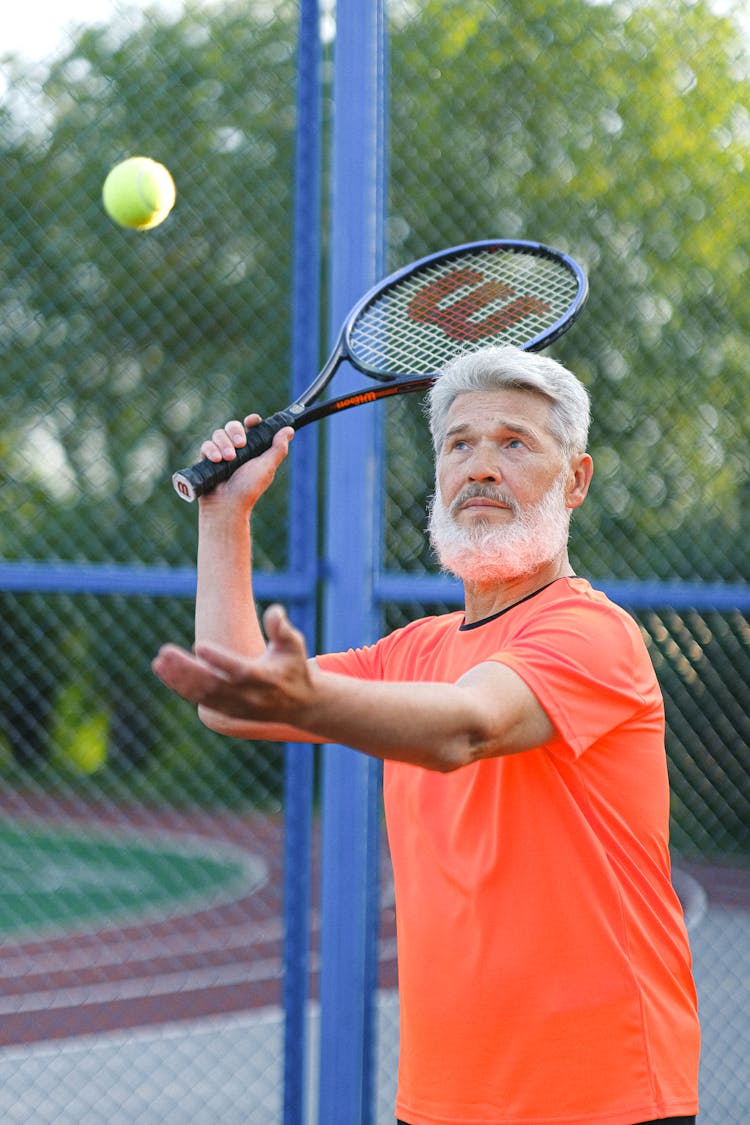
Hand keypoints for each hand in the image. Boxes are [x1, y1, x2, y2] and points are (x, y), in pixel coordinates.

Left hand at [152, 604, 314, 723]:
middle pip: (212, 684)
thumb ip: (282, 629)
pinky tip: (163, 670)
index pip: (239, 671)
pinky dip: (179, 687)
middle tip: (164, 650)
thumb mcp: (294, 646)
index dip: (219, 660)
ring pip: (201, 695)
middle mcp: (248, 697)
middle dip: (186, 669)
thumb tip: (274, 611)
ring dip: (177, 679)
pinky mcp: (226, 711)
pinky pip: (198, 699)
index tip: (198, 645)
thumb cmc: (293, 666)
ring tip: (159, 660)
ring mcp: (235, 707)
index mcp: (265, 679)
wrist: (299, 705)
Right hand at [198, 414, 293, 509]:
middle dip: (235, 432)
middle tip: (240, 444)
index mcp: (252, 449)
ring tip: (229, 459)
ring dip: (224, 444)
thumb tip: (289, 430)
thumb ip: (278, 448)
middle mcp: (236, 449)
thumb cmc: (249, 488)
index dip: (251, 421)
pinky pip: (206, 445)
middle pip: (232, 426)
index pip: (251, 427)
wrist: (226, 505)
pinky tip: (216, 460)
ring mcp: (220, 453)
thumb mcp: (267, 467)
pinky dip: (211, 450)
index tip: (252, 421)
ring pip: (218, 434)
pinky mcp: (206, 459)